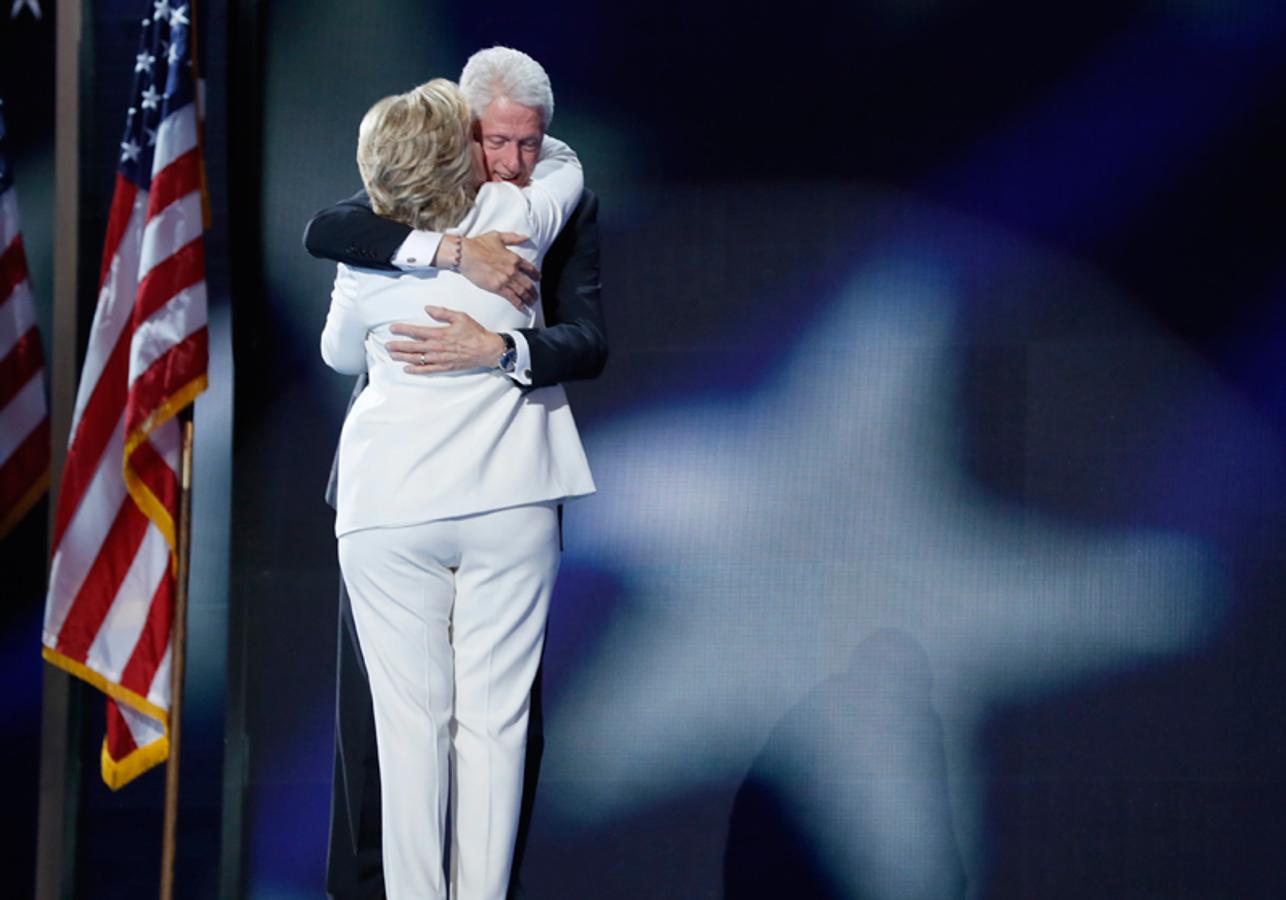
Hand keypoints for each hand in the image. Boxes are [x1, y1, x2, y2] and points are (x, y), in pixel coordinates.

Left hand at [387, 306, 505, 373]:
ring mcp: (440, 359)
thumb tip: (427, 308)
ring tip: (392, 355)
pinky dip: (416, 370)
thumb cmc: (474, 332)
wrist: (486, 350)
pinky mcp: (445, 367)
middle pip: (413, 347)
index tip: (392, 328)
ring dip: (403, 357)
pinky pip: (427, 370)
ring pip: (417, 359)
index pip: (416, 331)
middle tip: (387, 345)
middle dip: (398, 346)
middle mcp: (437, 347)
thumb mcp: (460, 317)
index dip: (402, 330)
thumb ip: (442, 312)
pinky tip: (407, 369)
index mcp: (440, 334)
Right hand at [459, 231, 539, 309]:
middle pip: (528, 283)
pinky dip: (519, 304)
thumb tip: (525, 237)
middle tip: (535, 296)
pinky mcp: (497, 287)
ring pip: (522, 292)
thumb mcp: (498, 236)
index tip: (538, 279)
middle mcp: (513, 269)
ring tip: (531, 303)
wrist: (466, 254)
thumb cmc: (478, 244)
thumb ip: (513, 237)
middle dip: (533, 291)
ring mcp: (506, 279)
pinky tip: (523, 308)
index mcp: (514, 257)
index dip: (535, 275)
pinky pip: (512, 297)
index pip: (530, 268)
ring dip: (528, 299)